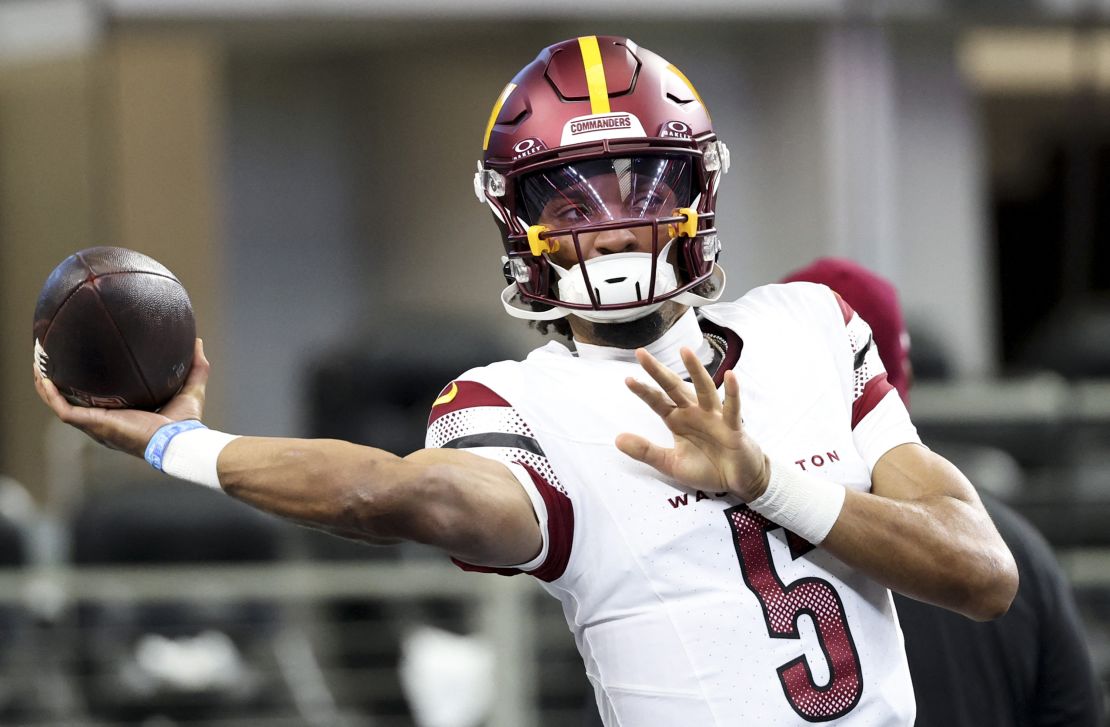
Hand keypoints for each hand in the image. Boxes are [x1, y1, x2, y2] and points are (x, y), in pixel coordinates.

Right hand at [33, 338, 209, 457]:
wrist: (178, 439)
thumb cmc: (185, 423)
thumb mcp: (190, 388)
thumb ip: (196, 366)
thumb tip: (197, 341)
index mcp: (122, 414)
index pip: (100, 399)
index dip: (88, 384)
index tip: (82, 365)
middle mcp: (105, 420)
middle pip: (74, 401)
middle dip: (59, 383)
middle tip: (51, 361)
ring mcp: (97, 423)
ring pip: (62, 403)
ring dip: (46, 386)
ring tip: (38, 365)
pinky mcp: (94, 424)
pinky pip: (64, 409)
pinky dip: (51, 395)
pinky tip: (44, 378)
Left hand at [615, 347, 769, 501]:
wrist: (737, 481)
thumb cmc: (706, 468)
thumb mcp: (670, 464)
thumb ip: (646, 451)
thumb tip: (617, 439)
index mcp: (678, 420)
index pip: (657, 401)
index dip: (643, 391)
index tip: (627, 379)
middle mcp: (694, 413)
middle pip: (674, 387)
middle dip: (658, 371)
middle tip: (641, 353)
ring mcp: (714, 417)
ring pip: (704, 389)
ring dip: (695, 370)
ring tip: (685, 352)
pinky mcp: (733, 427)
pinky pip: (733, 408)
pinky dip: (732, 392)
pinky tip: (730, 376)